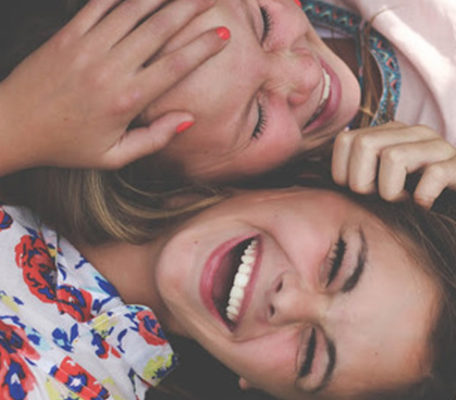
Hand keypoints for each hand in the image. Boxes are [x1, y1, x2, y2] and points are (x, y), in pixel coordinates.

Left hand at [0, 0, 227, 173]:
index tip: (223, 34)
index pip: (175, 66)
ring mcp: (86, 48)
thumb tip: (188, 118)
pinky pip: (98, 5)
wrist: (11, 126)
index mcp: (126, 100)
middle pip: (158, 29)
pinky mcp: (67, 35)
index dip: (203, 47)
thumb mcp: (114, 156)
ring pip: (131, 11)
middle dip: (189, 9)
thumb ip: (154, 139)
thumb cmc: (66, 145)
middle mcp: (109, 69)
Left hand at [332, 122, 455, 224]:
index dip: (344, 172)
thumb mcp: (393, 184)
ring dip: (391, 191)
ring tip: (403, 203)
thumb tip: (325, 186)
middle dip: (363, 181)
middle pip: (365, 145)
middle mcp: (413, 134)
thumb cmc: (434, 194)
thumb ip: (364, 178)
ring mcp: (439, 148)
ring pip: (394, 157)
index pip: (346, 141)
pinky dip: (423, 197)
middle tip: (381, 199)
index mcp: (392, 134)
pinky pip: (433, 175)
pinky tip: (426, 206)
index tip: (361, 194)